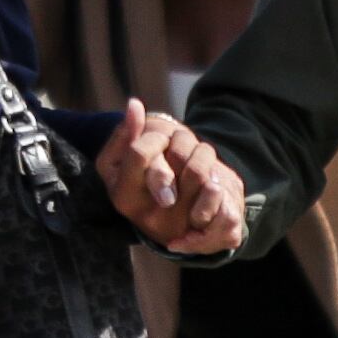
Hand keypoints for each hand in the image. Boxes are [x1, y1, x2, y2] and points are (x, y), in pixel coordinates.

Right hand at [97, 98, 242, 253]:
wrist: (157, 215)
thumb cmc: (134, 177)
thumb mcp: (120, 157)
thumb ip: (127, 132)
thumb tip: (134, 105)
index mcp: (123, 196)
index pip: (140, 153)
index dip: (154, 139)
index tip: (158, 141)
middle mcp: (148, 216)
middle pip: (169, 166)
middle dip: (181, 146)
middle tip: (177, 145)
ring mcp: (175, 225)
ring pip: (199, 174)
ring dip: (202, 154)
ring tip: (196, 156)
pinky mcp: (200, 232)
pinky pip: (218, 201)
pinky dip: (217, 182)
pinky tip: (210, 178)